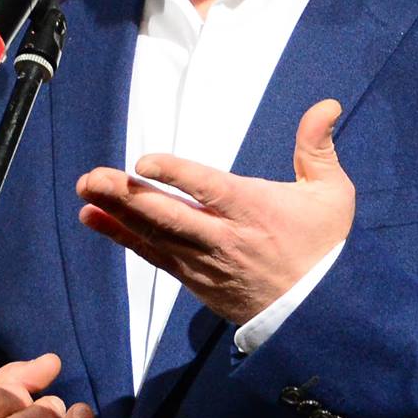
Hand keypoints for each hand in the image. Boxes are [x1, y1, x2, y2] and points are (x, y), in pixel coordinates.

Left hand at [76, 99, 353, 325]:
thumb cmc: (324, 246)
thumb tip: (326, 104)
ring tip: (85, 192)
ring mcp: (205, 261)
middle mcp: (224, 237)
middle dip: (128, 196)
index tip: (145, 162)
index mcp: (255, 210)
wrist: (318, 313)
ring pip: (155, 235)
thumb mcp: (332, 194)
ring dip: (117, 213)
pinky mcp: (194, 279)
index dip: (176, 175)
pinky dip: (123, 237)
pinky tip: (95, 219)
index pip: (209, 190)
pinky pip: (153, 256)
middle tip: (93, 177)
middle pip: (170, 216)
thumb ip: (318, 147)